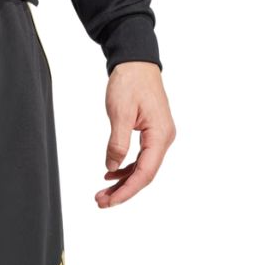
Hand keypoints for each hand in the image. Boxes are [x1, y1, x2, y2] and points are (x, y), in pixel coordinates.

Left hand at [97, 62, 175, 207]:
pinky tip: (110, 175)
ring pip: (142, 169)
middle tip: (100, 202)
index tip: (109, 202)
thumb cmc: (131, 82)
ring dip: (123, 183)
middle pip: (145, 175)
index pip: (145, 172)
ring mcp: (159, 137)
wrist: (136, 62)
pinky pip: (140, 159)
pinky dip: (125, 169)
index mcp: (160, 134)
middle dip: (123, 191)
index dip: (127, 190)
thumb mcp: (120, 113)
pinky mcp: (151, 134)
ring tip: (102, 193)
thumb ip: (117, 143)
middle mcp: (164, 138)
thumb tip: (112, 168)